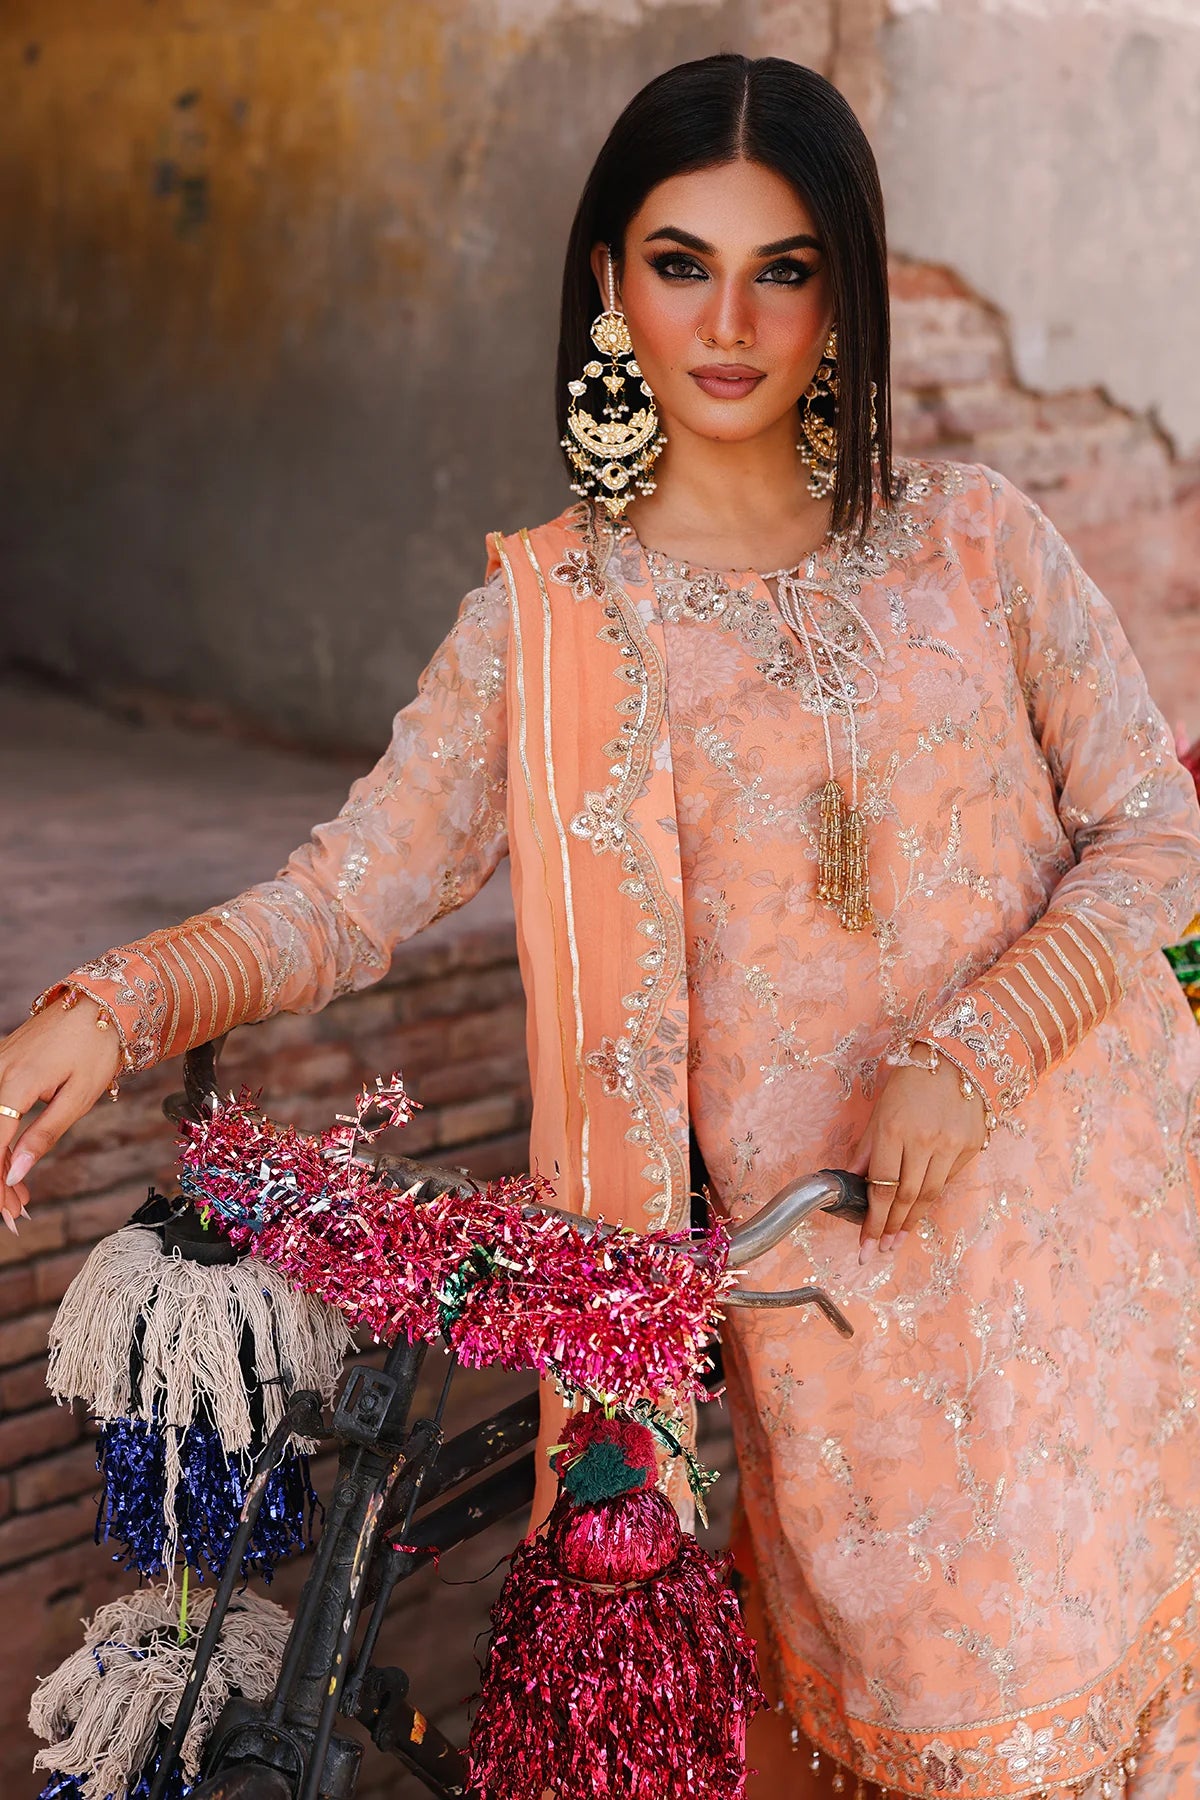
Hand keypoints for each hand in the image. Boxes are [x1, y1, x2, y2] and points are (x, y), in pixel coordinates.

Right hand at [0, 997, 122, 1221]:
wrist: (101, 1001)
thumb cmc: (97, 1046)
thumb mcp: (79, 1096)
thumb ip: (44, 1135)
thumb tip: (14, 1174)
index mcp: (15, 1083)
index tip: (10, 1213)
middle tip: (18, 1213)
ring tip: (21, 1196)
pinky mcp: (1, 1065)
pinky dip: (1, 1140)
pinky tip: (16, 1162)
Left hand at [851, 1046, 987, 1260]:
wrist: (960, 1059)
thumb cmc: (912, 1082)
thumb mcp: (881, 1111)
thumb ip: (868, 1149)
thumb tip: (851, 1182)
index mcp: (894, 1130)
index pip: (881, 1187)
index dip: (872, 1221)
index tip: (865, 1244)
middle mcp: (923, 1141)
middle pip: (905, 1197)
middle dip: (890, 1228)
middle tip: (879, 1250)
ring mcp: (951, 1146)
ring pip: (929, 1195)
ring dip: (911, 1222)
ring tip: (897, 1241)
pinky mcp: (972, 1147)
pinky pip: (947, 1180)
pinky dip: (931, 1197)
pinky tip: (918, 1209)